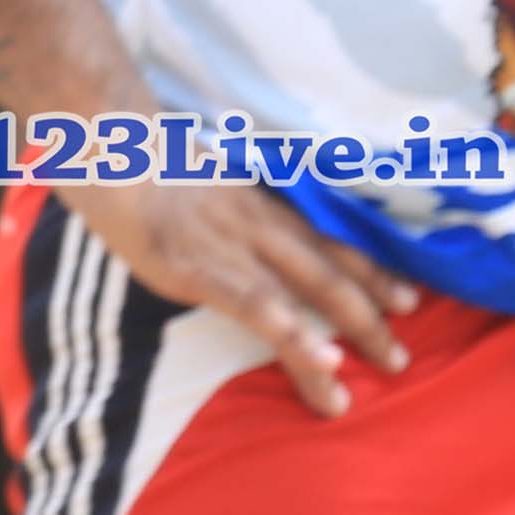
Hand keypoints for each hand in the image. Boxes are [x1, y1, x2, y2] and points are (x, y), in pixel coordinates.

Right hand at [44, 169, 413, 417]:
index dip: (371, 271)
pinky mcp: (198, 271)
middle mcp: (258, 227)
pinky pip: (256, 307)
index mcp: (258, 206)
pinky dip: (294, 335)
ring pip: (306, 294)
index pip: (329, 239)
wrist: (106, 145)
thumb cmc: (140, 162)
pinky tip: (321, 363)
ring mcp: (232, 249)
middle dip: (370, 317)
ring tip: (382, 368)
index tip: (408, 298)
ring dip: (348, 335)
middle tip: (400, 358)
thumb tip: (238, 231)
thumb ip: (225, 207)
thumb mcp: (199, 180)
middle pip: (330, 272)